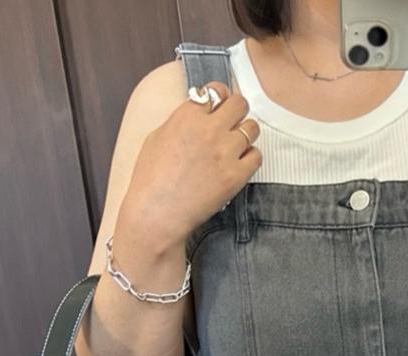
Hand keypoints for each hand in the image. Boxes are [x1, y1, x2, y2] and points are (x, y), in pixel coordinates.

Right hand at [118, 81, 261, 252]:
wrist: (157, 212)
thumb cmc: (150, 179)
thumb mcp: (157, 137)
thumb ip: (180, 122)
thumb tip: (196, 115)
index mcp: (186, 116)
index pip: (215, 90)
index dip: (219, 97)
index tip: (219, 106)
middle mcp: (208, 129)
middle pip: (239, 103)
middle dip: (237, 111)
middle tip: (233, 122)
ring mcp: (224, 152)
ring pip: (252, 128)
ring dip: (246, 134)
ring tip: (236, 145)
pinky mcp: (236, 175)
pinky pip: (257, 156)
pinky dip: (251, 158)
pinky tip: (239, 164)